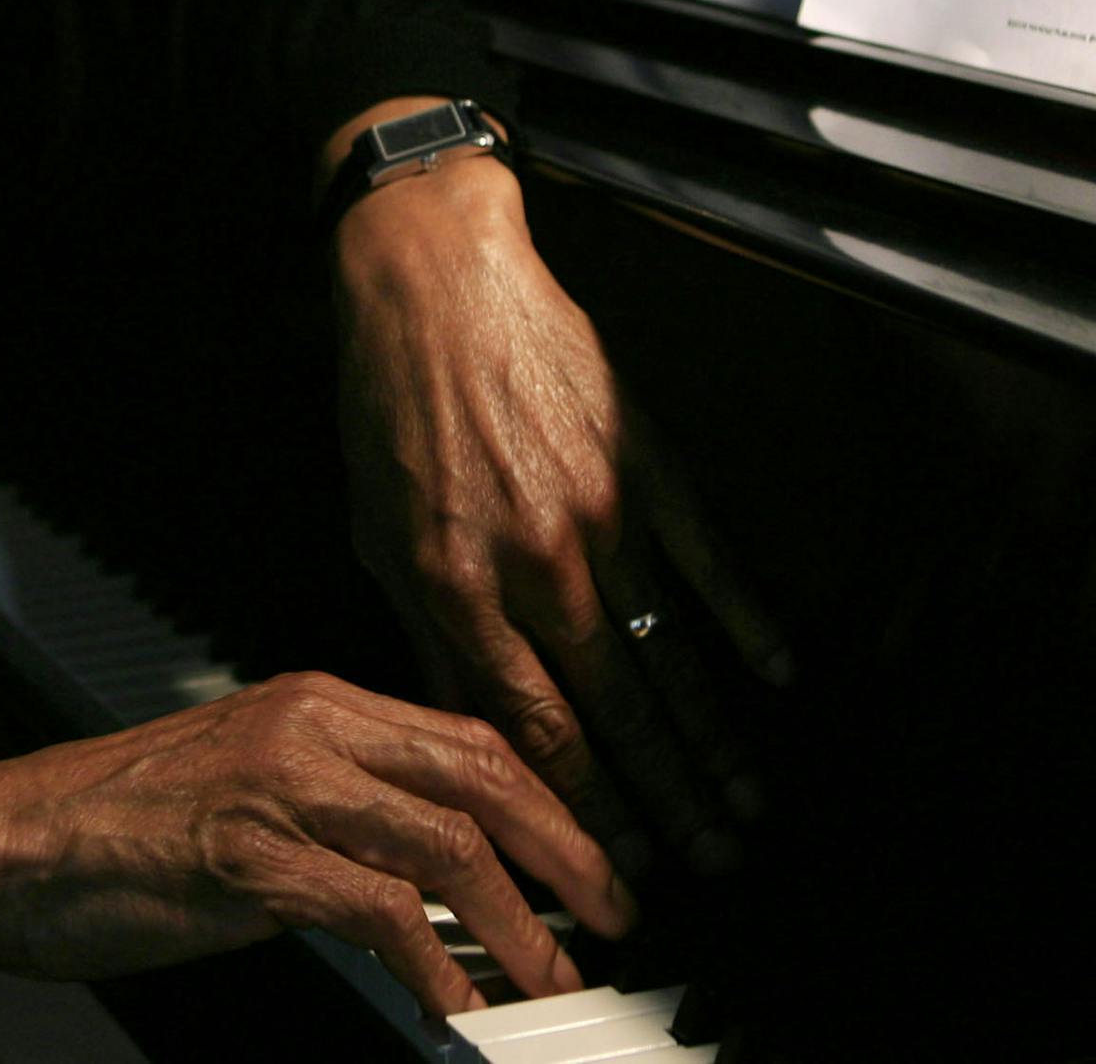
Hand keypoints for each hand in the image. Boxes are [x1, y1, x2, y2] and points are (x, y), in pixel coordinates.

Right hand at [0, 671, 634, 1015]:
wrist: (10, 839)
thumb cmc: (117, 822)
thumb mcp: (243, 784)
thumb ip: (335, 804)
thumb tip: (432, 868)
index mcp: (312, 702)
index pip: (463, 733)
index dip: (546, 798)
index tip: (591, 858)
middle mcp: (305, 727)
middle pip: (476, 771)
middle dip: (564, 848)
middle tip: (614, 913)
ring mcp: (277, 787)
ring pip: (442, 840)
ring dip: (518, 924)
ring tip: (553, 984)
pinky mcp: (247, 858)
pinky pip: (376, 911)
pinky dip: (435, 967)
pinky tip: (454, 1011)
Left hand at [327, 129, 789, 881]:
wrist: (433, 282)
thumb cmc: (390, 402)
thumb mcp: (374, 526)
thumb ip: (424, 629)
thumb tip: (463, 722)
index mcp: (451, 580)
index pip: (526, 725)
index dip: (574, 803)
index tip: (605, 860)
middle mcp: (530, 558)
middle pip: (610, 708)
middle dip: (660, 800)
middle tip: (701, 864)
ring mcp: (596, 510)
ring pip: (665, 652)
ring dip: (711, 740)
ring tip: (743, 805)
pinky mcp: (641, 462)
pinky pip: (707, 560)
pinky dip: (744, 625)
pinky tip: (772, 678)